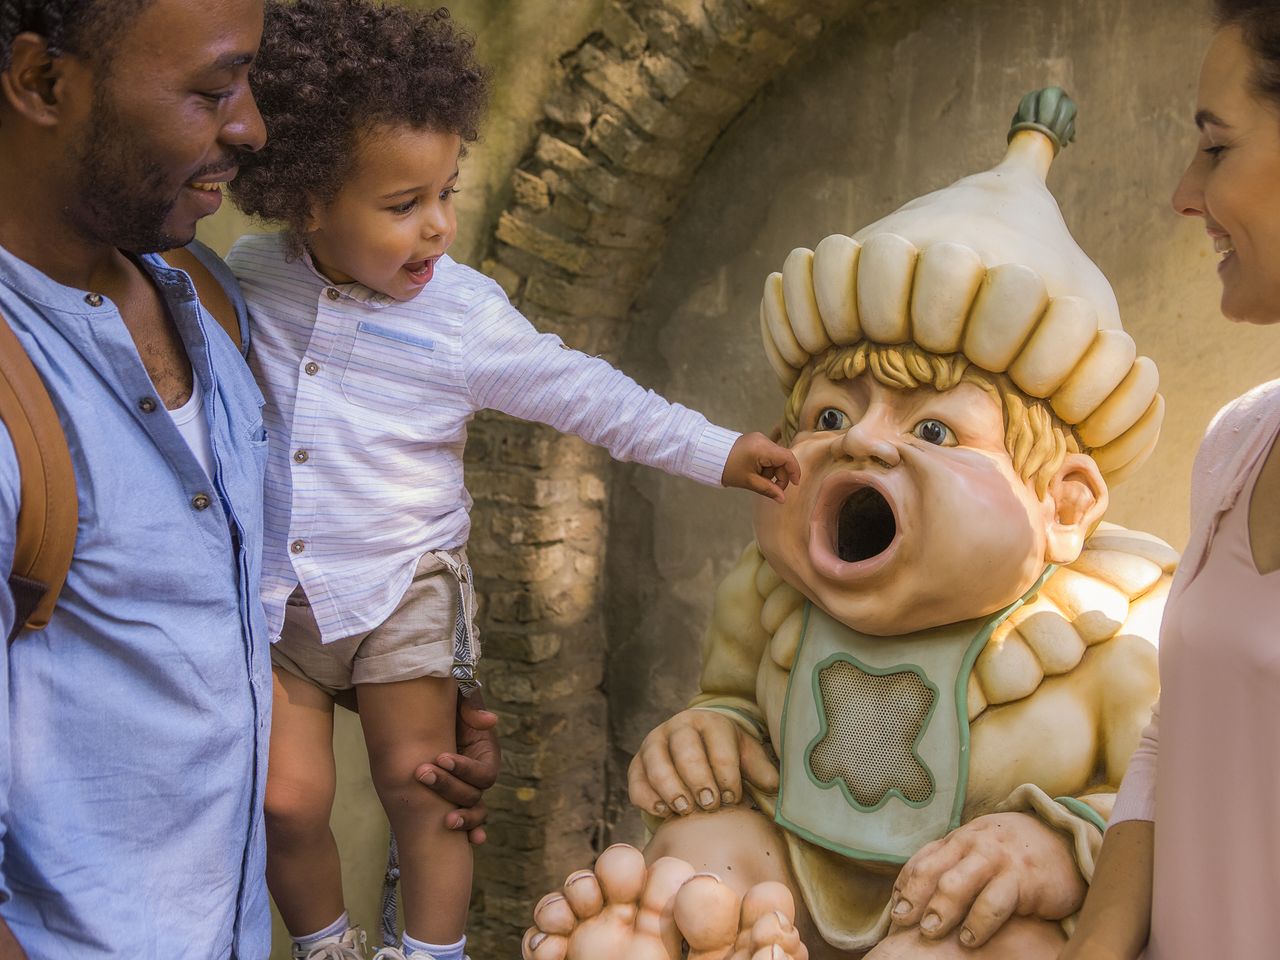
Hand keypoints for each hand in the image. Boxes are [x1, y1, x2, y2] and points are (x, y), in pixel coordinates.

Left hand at [413, 691, 500, 844]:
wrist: (425, 719)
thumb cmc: (446, 709)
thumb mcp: (459, 702)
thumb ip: (471, 707)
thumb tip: (489, 721)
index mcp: (486, 755)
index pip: (483, 772)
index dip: (464, 768)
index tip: (441, 757)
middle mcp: (479, 778)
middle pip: (474, 794)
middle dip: (448, 787)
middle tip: (422, 773)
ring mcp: (467, 792)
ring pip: (472, 811)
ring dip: (463, 818)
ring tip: (445, 820)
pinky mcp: (453, 801)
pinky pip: (465, 822)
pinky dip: (469, 833)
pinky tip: (471, 843)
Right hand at [628, 708, 778, 816]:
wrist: (694, 746)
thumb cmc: (724, 754)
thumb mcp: (745, 754)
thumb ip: (760, 769)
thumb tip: (774, 786)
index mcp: (709, 721)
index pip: (718, 745)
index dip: (726, 773)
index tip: (732, 797)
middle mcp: (678, 727)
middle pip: (685, 750)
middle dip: (698, 779)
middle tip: (709, 805)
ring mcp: (654, 743)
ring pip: (656, 762)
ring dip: (670, 788)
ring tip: (685, 810)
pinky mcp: (637, 762)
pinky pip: (636, 778)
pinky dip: (646, 796)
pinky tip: (663, 811)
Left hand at [722, 432, 800, 502]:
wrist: (709, 456)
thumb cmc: (728, 469)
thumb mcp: (749, 481)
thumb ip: (768, 489)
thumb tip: (783, 499)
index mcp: (762, 448)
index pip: (787, 457)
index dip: (794, 471)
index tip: (795, 484)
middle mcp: (763, 439)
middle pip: (782, 459)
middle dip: (779, 475)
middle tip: (771, 489)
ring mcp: (759, 438)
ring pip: (775, 457)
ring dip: (771, 471)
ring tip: (757, 479)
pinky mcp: (755, 440)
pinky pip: (767, 454)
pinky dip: (766, 465)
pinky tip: (756, 472)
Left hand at [890, 812, 1084, 947]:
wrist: (1066, 839)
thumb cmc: (1014, 852)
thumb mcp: (979, 849)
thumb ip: (950, 864)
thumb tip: (912, 892)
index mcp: (959, 839)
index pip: (923, 860)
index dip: (905, 886)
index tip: (895, 910)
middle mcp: (974, 845)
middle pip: (934, 871)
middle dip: (915, 897)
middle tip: (903, 922)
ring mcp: (997, 859)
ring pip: (958, 884)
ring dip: (941, 909)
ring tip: (930, 933)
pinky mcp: (1023, 878)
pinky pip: (994, 903)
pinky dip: (978, 923)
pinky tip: (970, 940)